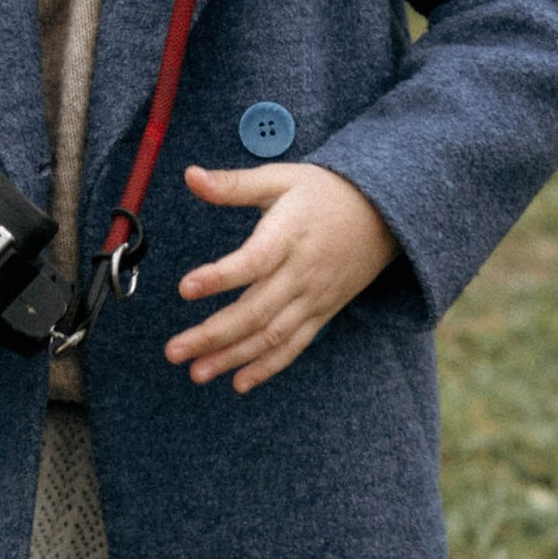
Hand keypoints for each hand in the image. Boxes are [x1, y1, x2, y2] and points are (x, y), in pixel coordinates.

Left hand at [167, 160, 398, 391]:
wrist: (384, 215)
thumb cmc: (324, 192)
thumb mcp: (280, 179)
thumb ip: (233, 185)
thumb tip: (190, 175)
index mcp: (289, 235)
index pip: (253, 261)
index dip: (221, 276)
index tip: (185, 288)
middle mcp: (301, 272)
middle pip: (256, 310)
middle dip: (213, 334)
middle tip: (174, 351)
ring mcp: (313, 297)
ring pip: (272, 335)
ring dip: (233, 357)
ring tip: (197, 373)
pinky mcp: (322, 313)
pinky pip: (294, 345)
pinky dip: (268, 366)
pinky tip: (239, 382)